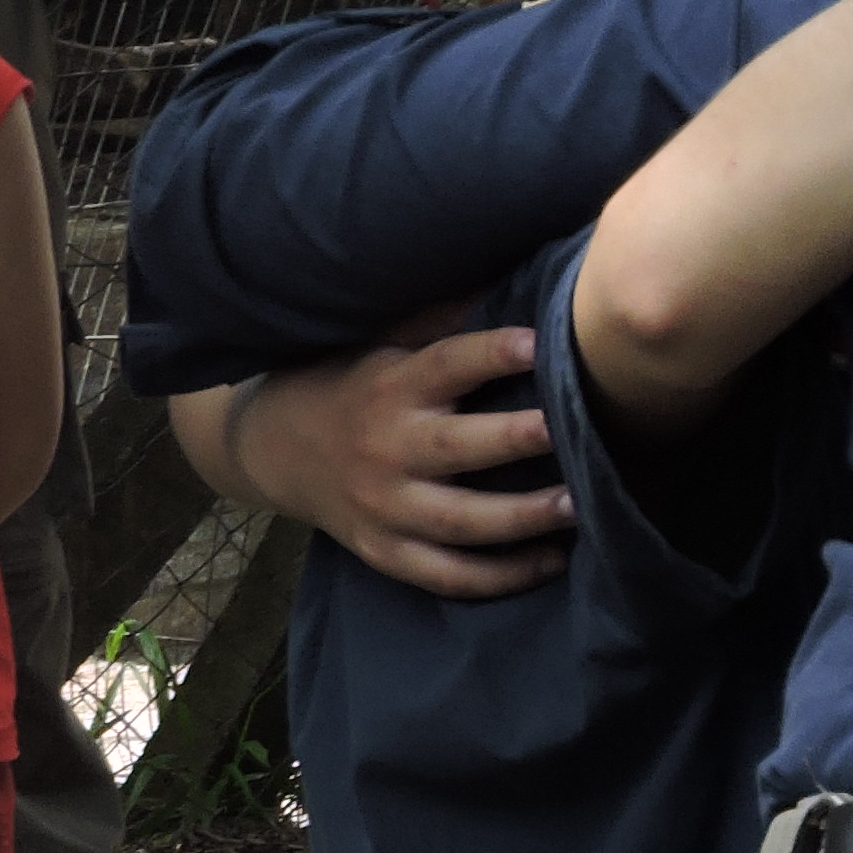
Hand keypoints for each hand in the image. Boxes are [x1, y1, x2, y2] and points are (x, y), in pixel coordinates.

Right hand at [219, 326, 571, 599]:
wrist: (272, 447)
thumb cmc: (352, 381)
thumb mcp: (385, 341)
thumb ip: (444, 319)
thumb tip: (522, 275)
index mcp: (391, 387)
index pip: (447, 365)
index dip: (491, 352)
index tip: (539, 342)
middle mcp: (386, 449)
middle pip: (456, 449)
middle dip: (516, 441)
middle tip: (573, 433)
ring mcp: (383, 507)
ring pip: (457, 523)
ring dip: (521, 519)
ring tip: (580, 507)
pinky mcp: (384, 550)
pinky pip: (444, 575)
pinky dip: (497, 577)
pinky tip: (551, 562)